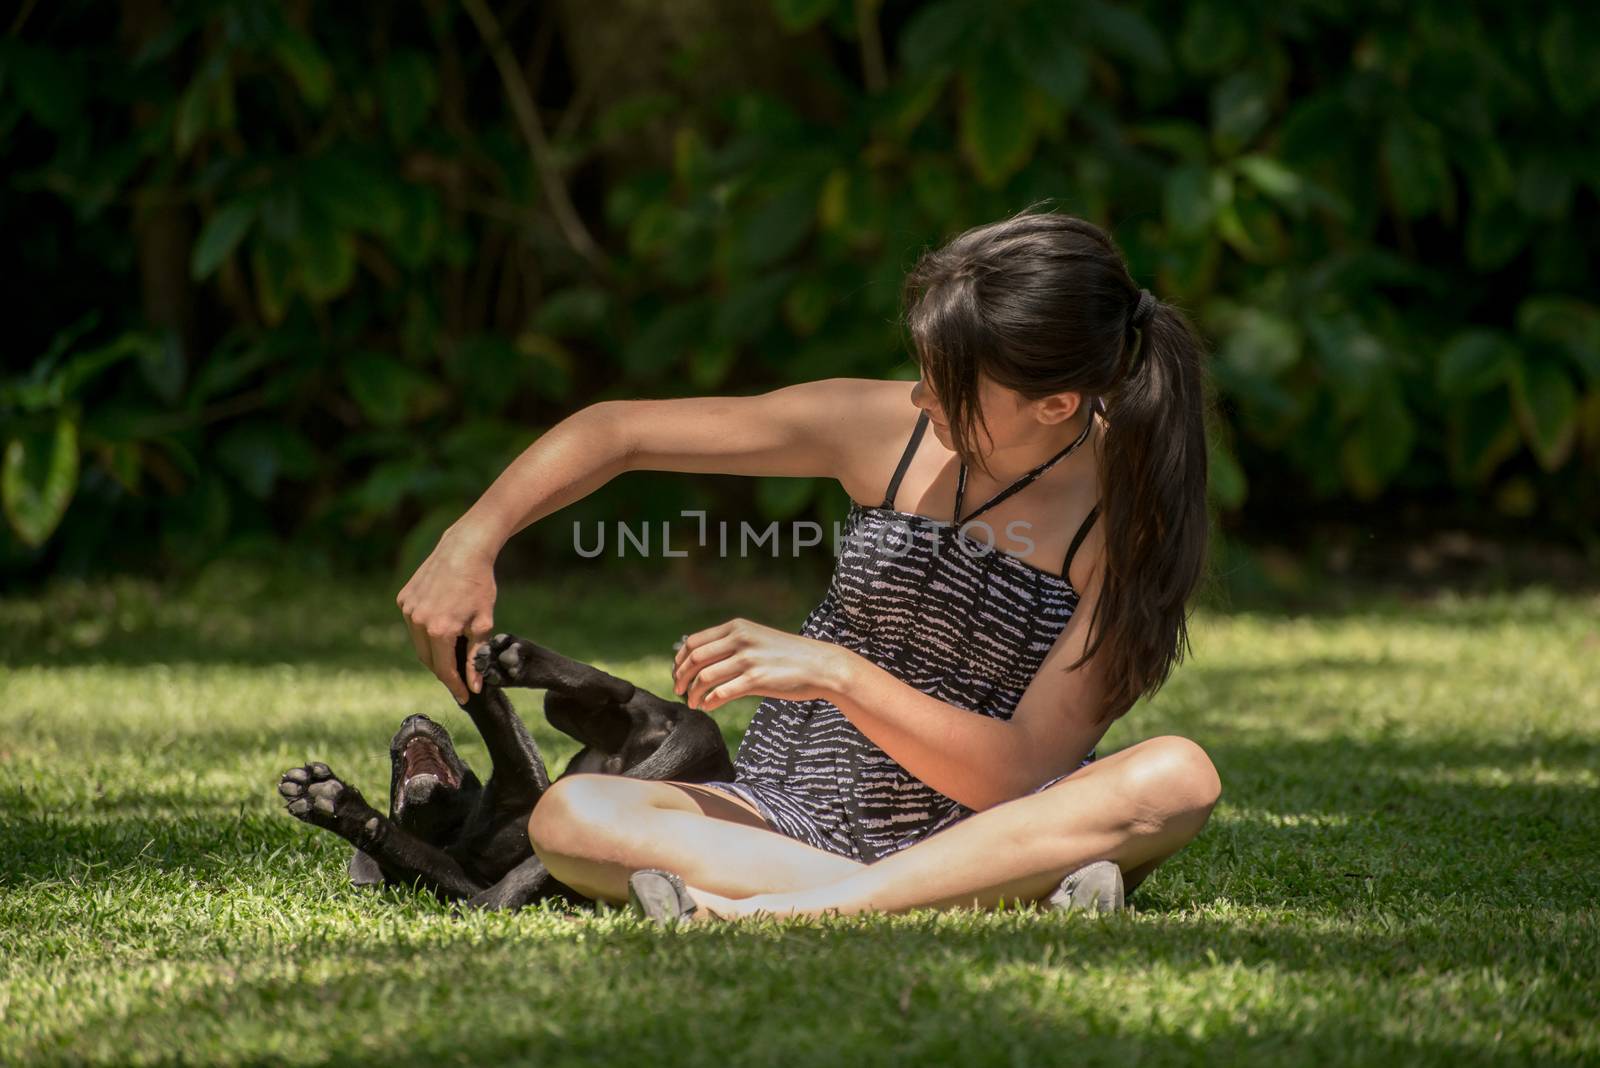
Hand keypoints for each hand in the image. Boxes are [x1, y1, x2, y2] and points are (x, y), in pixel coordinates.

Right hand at [396, 525, 499, 702]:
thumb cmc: (479, 585)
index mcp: (439, 631)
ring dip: (433, 651)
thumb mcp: (483, 624)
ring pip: (419, 643)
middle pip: (428, 659)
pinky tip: (440, 626)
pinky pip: (413, 624)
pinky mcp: (403, 598)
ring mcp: (408, 609)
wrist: (464, 549)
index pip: (444, 670)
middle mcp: (418, 621)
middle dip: (444, 671)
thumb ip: (475, 658)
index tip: (465, 696)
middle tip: (460, 677)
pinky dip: (426, 631)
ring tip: (451, 651)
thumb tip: (475, 686)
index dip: (455, 686)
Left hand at [671, 617, 855, 712]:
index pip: (693, 642)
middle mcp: (740, 639)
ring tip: (693, 703)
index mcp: (737, 627)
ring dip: (693, 693)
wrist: (821, 665)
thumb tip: (701, 659)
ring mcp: (748, 659)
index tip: (677, 675)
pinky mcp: (757, 679)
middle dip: (681, 678)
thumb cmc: (788, 655)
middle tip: (679, 691)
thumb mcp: (757, 638)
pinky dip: (709, 701)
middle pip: (694, 659)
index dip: (679, 661)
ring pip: (704, 677)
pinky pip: (721, 692)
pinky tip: (709, 706)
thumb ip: (732, 644)